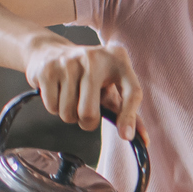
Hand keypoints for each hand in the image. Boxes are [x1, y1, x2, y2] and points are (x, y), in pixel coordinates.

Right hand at [24, 37, 141, 139]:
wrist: (52, 50)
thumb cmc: (90, 75)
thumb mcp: (112, 87)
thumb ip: (128, 112)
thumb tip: (143, 141)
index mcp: (118, 60)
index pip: (132, 92)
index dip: (129, 117)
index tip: (126, 136)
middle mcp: (95, 57)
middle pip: (89, 113)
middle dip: (87, 123)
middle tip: (87, 114)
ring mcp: (69, 62)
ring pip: (68, 113)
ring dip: (70, 115)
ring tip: (72, 98)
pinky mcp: (48, 69)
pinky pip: (52, 107)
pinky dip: (54, 107)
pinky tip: (58, 92)